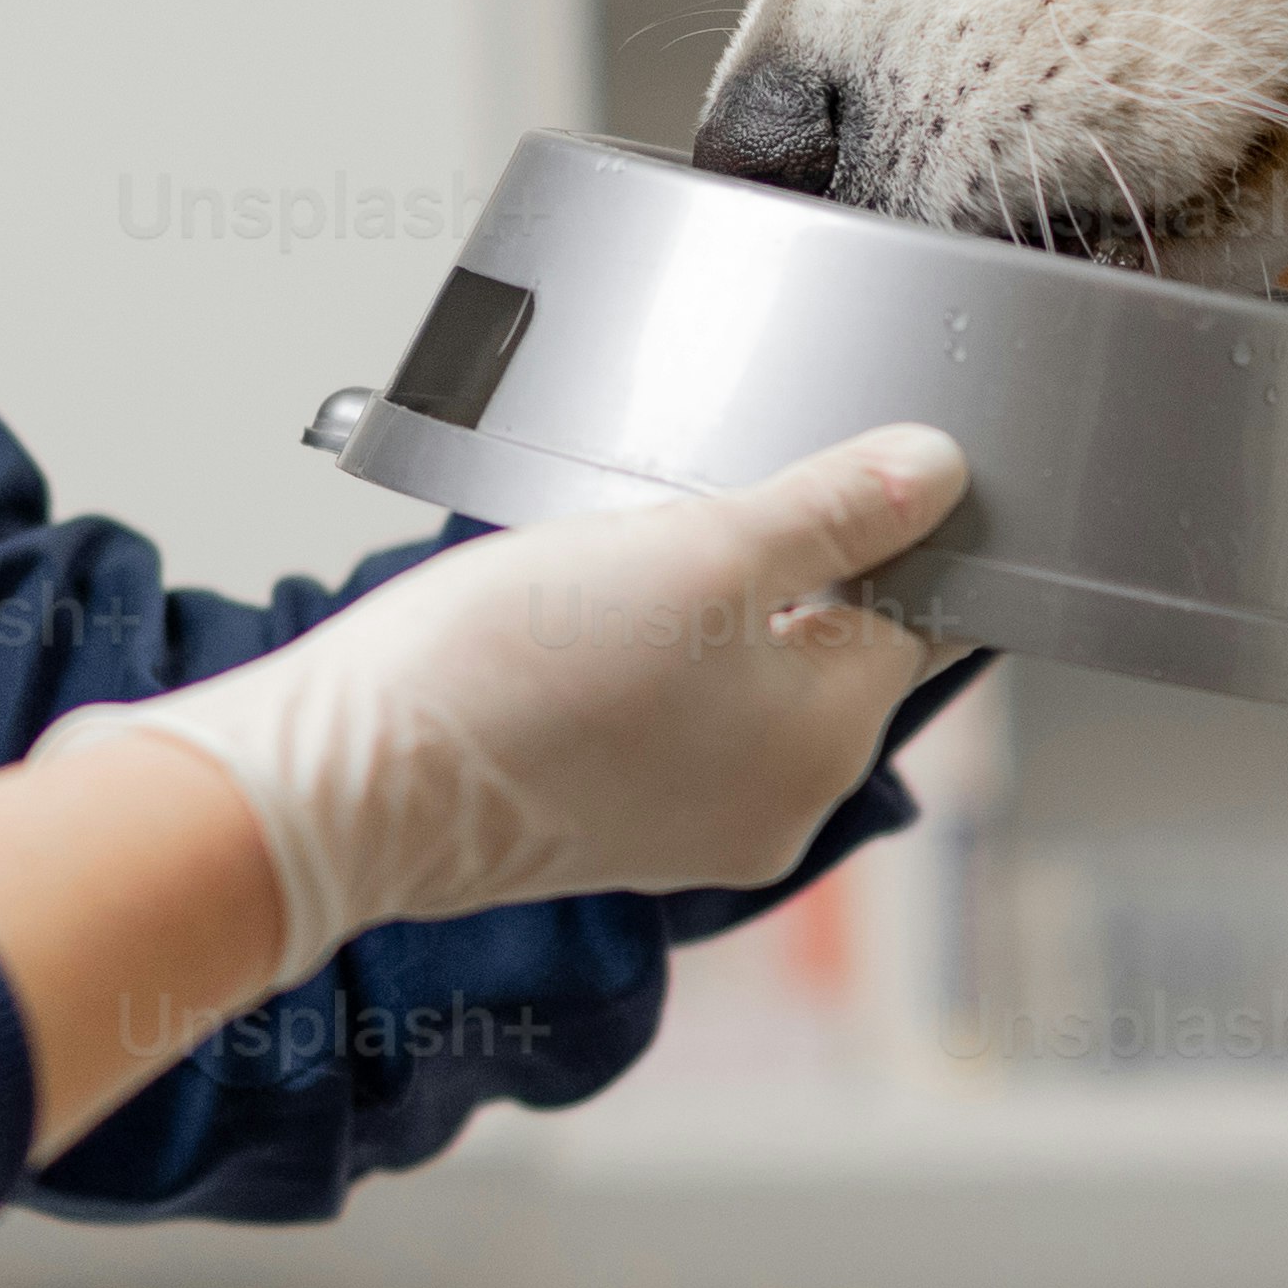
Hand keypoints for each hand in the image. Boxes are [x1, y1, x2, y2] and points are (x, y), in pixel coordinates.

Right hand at [122, 425, 964, 980]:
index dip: (900, 524)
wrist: (348, 781)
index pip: (924, 611)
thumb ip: (833, 508)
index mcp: (830, 742)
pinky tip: (586, 617)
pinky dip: (652, 657)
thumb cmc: (512, 670)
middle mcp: (781, 803)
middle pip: (835, 643)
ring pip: (748, 674)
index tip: (864, 465)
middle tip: (709, 497)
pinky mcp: (618, 821)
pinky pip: (675, 715)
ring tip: (631, 556)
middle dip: (790, 562)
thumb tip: (939, 473)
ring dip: (713, 606)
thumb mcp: (702, 548)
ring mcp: (697, 822)